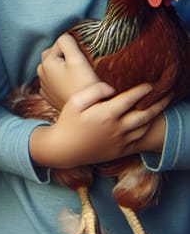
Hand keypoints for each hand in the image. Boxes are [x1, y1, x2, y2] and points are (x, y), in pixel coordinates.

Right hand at [30, 81, 169, 167]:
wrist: (65, 149)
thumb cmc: (68, 123)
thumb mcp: (75, 102)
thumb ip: (94, 91)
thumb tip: (111, 87)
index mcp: (106, 114)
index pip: (130, 99)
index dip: (142, 90)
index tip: (150, 83)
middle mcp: (117, 128)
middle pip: (145, 114)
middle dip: (158, 102)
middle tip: (168, 93)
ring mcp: (121, 140)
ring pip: (145, 127)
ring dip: (155, 115)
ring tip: (161, 105)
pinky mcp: (121, 150)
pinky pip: (140, 139)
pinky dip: (148, 130)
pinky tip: (150, 122)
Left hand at [37, 34, 99, 109]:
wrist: (86, 113)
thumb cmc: (84, 85)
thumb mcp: (77, 59)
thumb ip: (68, 42)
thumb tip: (64, 36)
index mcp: (46, 62)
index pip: (60, 43)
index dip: (74, 47)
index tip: (84, 57)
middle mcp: (41, 73)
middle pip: (54, 54)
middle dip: (66, 56)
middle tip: (81, 65)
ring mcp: (44, 85)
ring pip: (54, 68)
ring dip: (63, 68)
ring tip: (77, 76)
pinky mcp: (49, 96)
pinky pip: (54, 81)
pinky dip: (61, 80)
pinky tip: (71, 85)